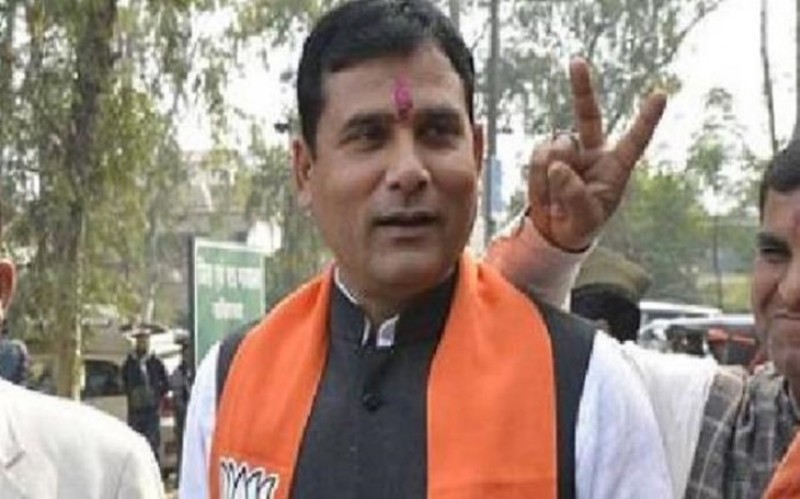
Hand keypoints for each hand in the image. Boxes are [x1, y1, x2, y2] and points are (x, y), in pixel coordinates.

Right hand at [527, 58, 666, 251]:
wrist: (555, 232)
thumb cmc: (582, 224)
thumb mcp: (585, 218)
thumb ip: (575, 194)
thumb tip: (558, 165)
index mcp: (616, 166)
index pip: (634, 140)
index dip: (646, 119)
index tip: (660, 94)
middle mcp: (592, 151)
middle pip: (587, 114)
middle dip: (582, 87)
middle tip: (576, 62)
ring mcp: (567, 152)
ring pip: (556, 146)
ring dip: (552, 174)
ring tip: (557, 199)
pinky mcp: (545, 157)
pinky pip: (538, 157)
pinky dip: (538, 178)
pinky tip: (546, 194)